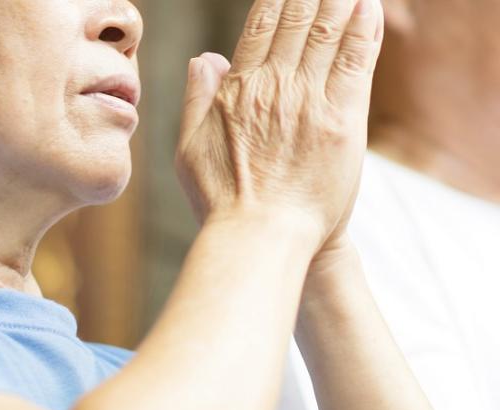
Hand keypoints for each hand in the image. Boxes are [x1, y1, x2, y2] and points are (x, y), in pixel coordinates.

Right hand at [176, 0, 383, 248]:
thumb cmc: (220, 202)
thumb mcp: (189, 149)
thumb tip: (202, 59)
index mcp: (237, 91)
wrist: (259, 237)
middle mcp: (273, 87)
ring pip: (327, 33)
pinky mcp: (342, 121)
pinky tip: (369, 6)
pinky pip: (355, 63)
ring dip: (339, 1)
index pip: (260, 27)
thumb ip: (196, 99)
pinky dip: (363, 30)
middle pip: (296, 20)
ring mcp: (308, 101)